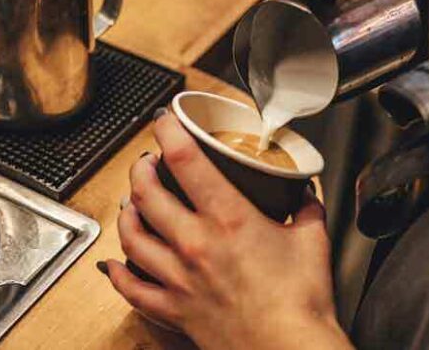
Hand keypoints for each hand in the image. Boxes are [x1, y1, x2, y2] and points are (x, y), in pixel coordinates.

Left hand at [103, 112, 351, 349]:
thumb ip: (307, 208)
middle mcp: (194, 244)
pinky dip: (118, 273)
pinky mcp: (174, 309)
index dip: (168, 130)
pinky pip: (132, 288)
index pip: (185, 159)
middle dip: (141, 168)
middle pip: (146, 192)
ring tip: (130, 202)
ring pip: (131, 236)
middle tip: (146, 161)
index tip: (165, 119)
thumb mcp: (313, 240)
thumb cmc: (300, 304)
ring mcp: (178, 278)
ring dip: (126, 213)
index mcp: (228, 219)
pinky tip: (115, 264)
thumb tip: (305, 193)